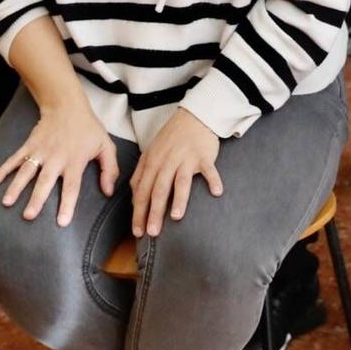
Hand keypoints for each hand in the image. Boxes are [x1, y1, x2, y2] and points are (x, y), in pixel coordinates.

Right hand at [0, 100, 120, 227]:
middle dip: (36, 199)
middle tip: (28, 216)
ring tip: (7, 203)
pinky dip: (3, 169)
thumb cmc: (88, 129)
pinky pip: (14, 159)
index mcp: (75, 161)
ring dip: (15, 187)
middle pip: (45, 181)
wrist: (67, 104)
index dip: (67, 204)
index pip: (72, 186)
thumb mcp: (106, 146)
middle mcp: (56, 158)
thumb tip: (109, 192)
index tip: (62, 223)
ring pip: (26, 171)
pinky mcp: (29, 145)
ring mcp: (40, 151)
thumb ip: (109, 169)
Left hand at [129, 108, 223, 237]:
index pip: (142, 191)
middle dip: (154, 212)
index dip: (139, 212)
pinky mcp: (203, 156)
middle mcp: (167, 161)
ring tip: (176, 217)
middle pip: (159, 189)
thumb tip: (134, 199)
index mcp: (152, 162)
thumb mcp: (150, 153)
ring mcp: (185, 158)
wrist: (193, 117)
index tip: (137, 231)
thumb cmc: (170, 139)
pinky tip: (216, 192)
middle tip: (152, 232)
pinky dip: (213, 180)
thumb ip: (141, 175)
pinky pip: (209, 170)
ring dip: (179, 199)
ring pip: (180, 181)